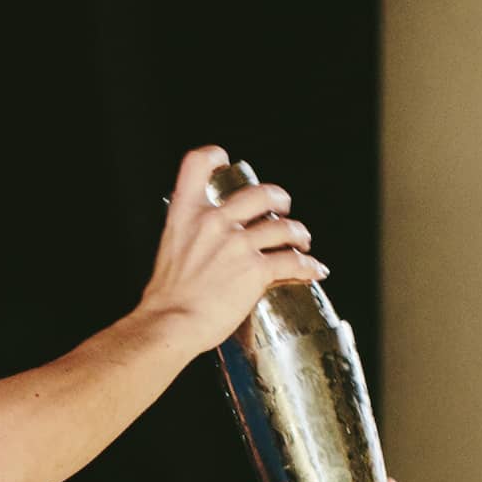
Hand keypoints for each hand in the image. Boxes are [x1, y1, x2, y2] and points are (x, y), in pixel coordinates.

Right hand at [139, 147, 328, 354]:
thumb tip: (202, 245)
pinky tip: (315, 270)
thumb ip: (188, 238)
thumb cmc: (166, 299)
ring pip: (284, 228)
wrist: (169, 324)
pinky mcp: (256, 270)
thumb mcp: (168, 251)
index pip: (197, 163)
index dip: (214, 156)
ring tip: (302, 242)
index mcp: (186, 213)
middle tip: (282, 208)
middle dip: (278, 199)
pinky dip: (309, 266)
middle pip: (259, 193)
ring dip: (298, 234)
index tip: (225, 162)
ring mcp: (238, 244)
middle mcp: (214, 221)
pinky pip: (294, 262)